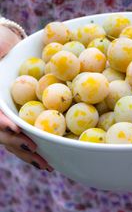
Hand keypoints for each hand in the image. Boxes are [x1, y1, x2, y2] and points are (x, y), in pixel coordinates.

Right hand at [0, 26, 52, 170]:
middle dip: (19, 144)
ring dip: (29, 152)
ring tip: (47, 164)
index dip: (1, 123)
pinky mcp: (19, 117)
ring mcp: (7, 115)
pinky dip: (33, 146)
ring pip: (14, 138)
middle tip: (37, 155)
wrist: (6, 46)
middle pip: (3, 132)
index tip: (17, 130)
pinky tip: (47, 157)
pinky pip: (24, 134)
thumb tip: (1, 51)